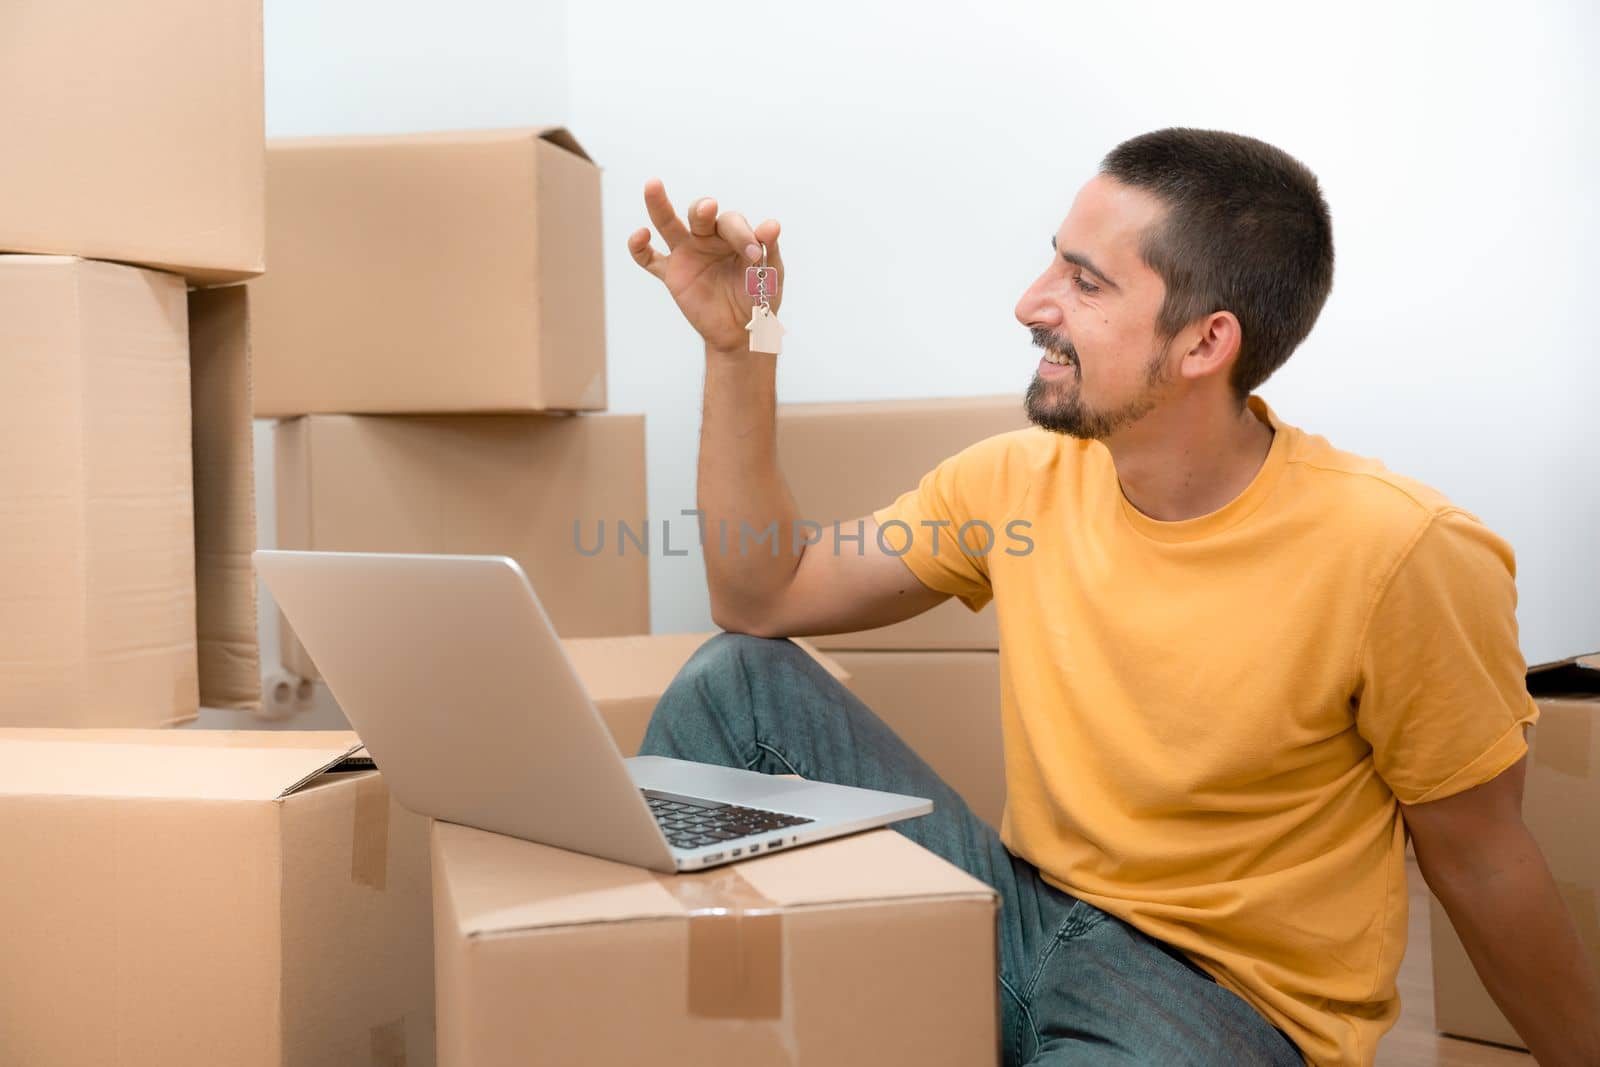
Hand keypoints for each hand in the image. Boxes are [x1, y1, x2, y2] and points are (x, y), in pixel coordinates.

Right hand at [628, 178, 783, 353]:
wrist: (741, 330)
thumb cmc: (758, 297)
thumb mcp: (770, 274)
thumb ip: (769, 250)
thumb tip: (772, 225)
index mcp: (733, 234)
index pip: (731, 223)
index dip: (742, 235)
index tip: (753, 256)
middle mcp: (708, 238)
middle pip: (699, 214)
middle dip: (703, 210)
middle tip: (708, 208)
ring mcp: (687, 253)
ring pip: (667, 224)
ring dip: (659, 204)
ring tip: (653, 185)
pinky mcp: (671, 274)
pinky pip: (649, 259)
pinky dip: (639, 247)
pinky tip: (640, 235)